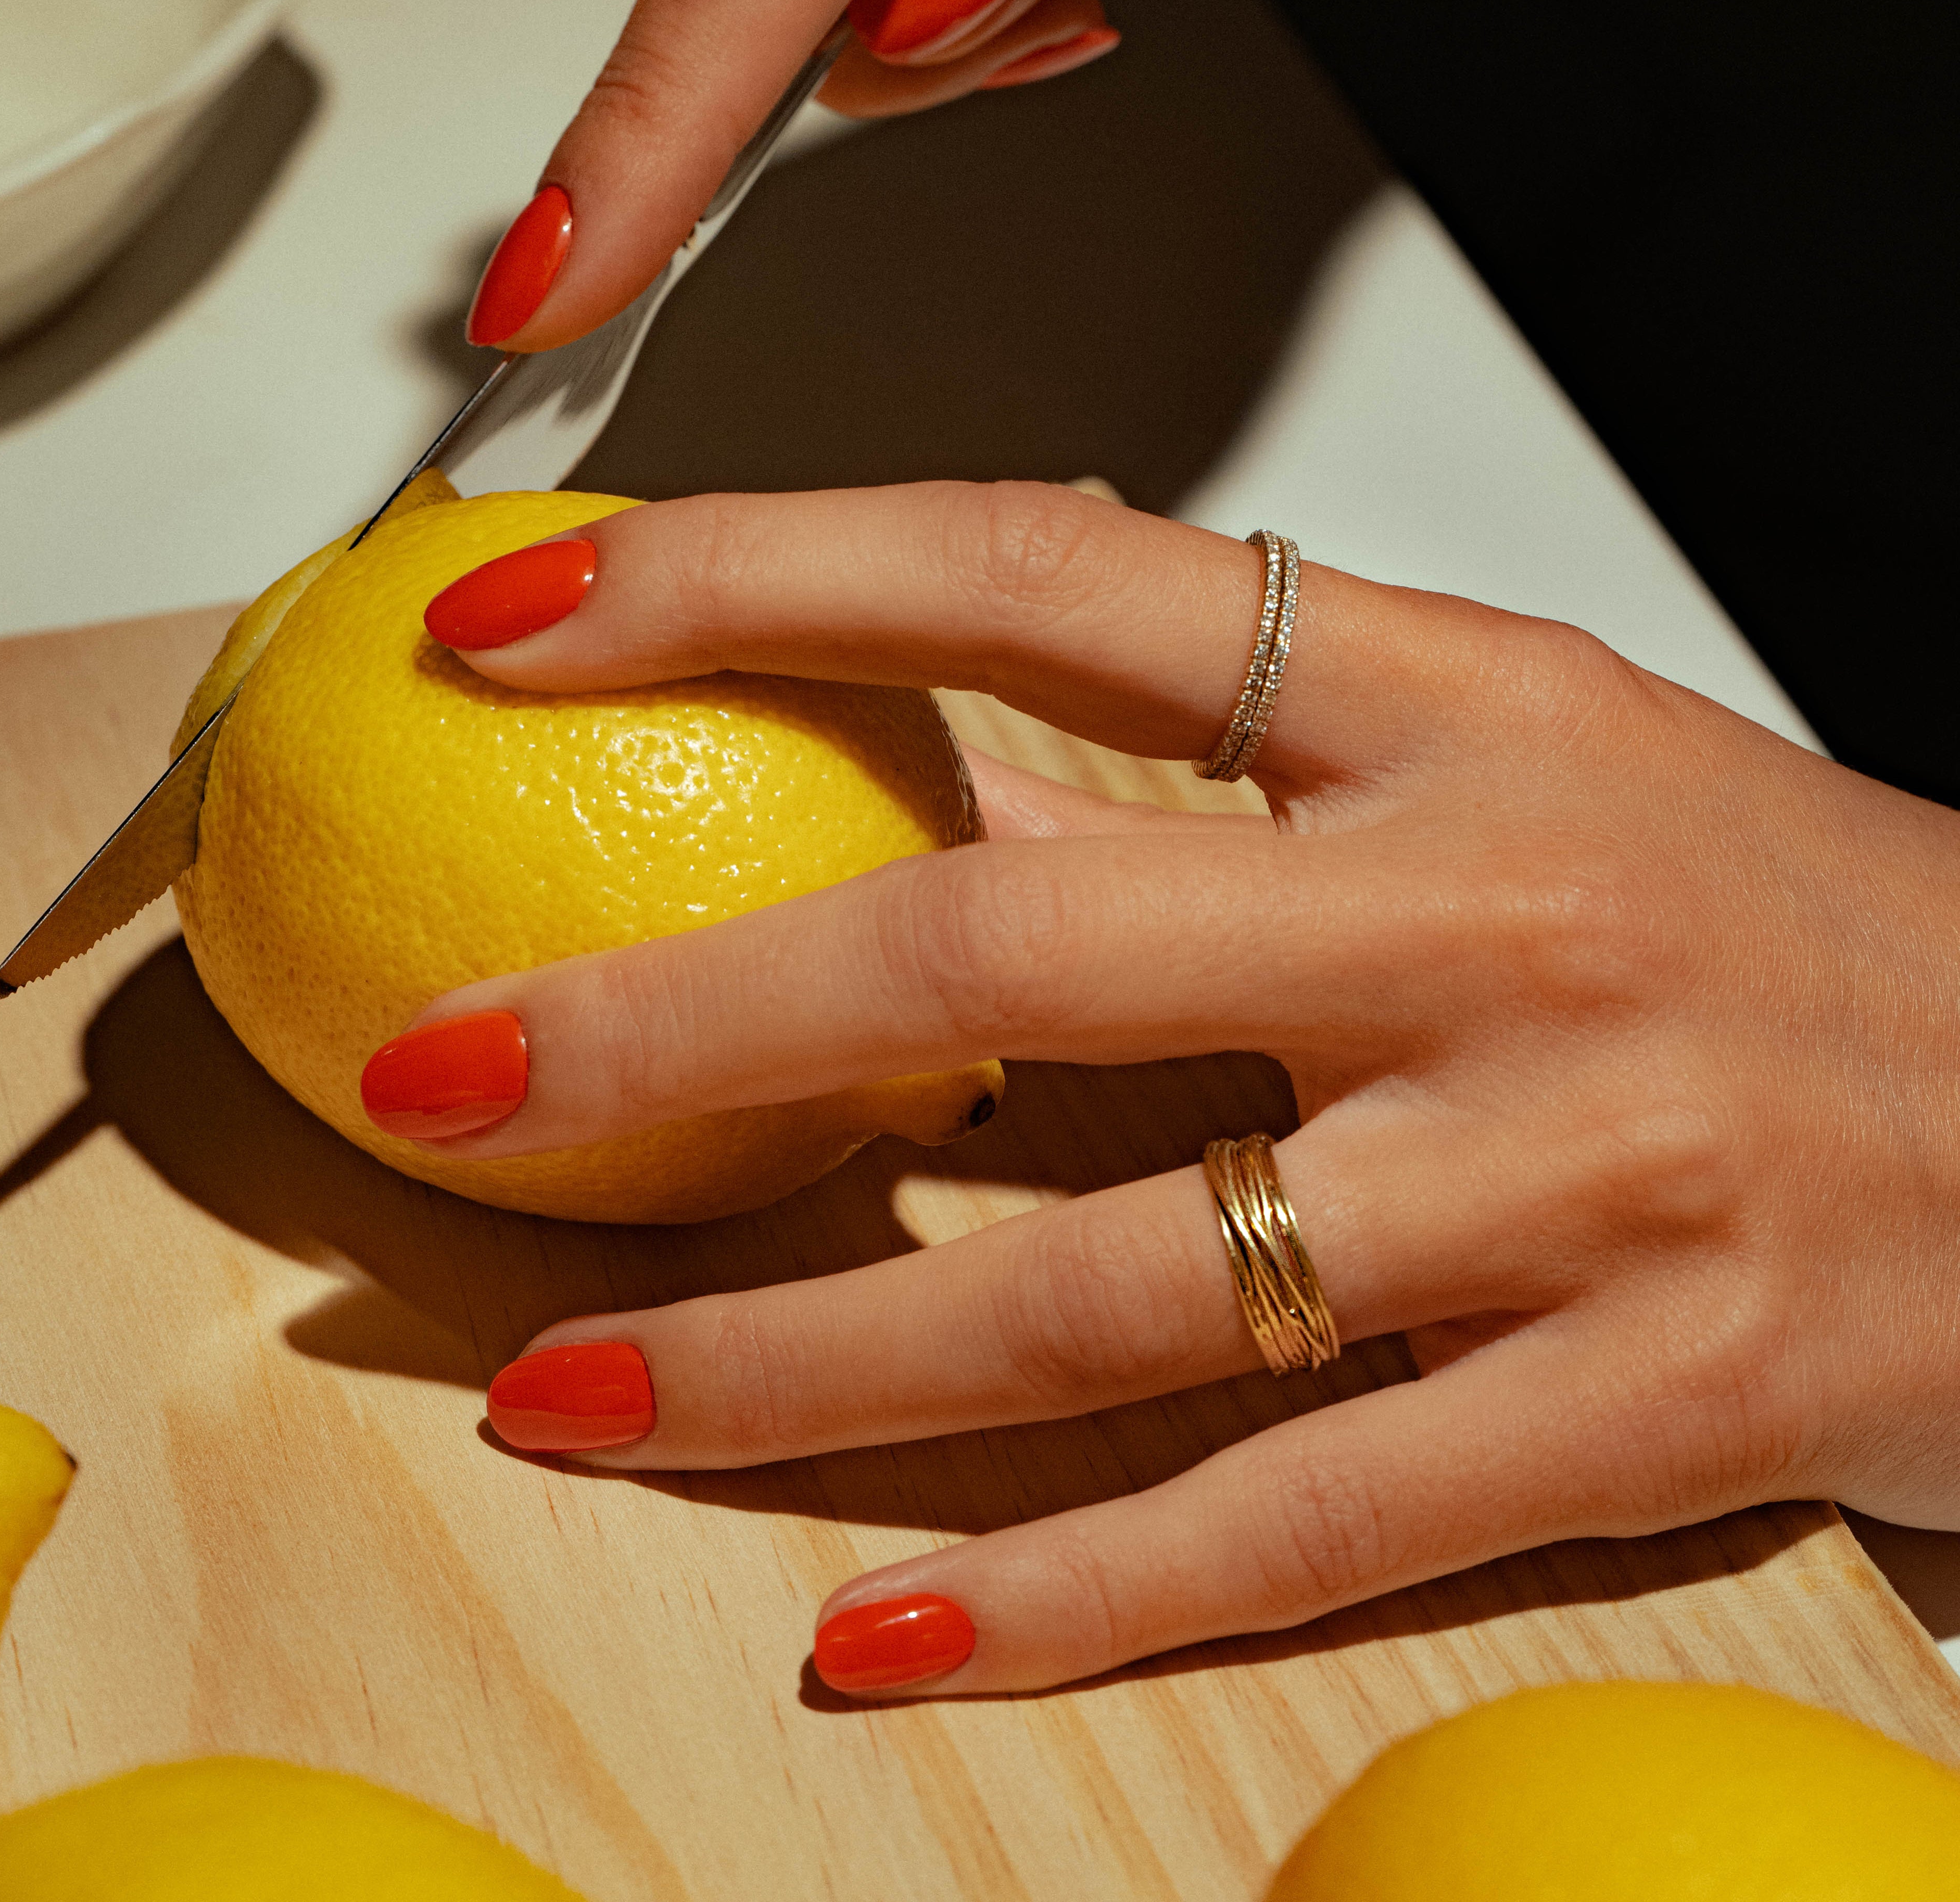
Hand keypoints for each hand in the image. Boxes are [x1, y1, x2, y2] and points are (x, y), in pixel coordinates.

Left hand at [375, 482, 1959, 1696]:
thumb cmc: (1769, 908)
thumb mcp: (1520, 755)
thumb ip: (1227, 767)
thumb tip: (908, 770)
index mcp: (1458, 705)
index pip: (1042, 581)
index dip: (762, 577)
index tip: (524, 619)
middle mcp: (1499, 914)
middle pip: (1005, 957)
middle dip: (671, 1023)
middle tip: (435, 1077)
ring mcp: (1578, 1171)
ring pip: (1104, 1285)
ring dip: (794, 1355)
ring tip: (568, 1393)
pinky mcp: (1649, 1401)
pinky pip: (1301, 1515)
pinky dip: (1075, 1589)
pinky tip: (880, 1627)